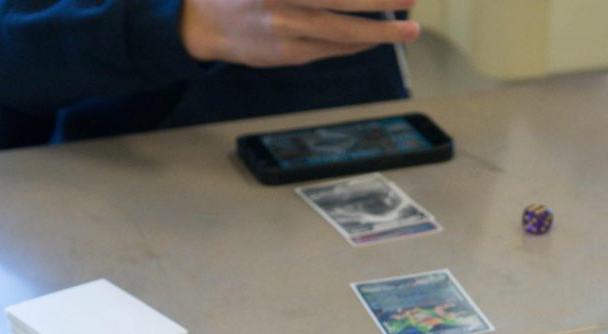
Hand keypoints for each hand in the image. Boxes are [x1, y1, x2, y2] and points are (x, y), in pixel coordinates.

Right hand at [180, 0, 419, 66]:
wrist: (198, 22)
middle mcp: (282, 2)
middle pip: (341, 0)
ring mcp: (286, 30)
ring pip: (341, 32)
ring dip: (378, 31)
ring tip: (409, 29)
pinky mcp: (287, 53)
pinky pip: (331, 49)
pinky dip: (357, 44)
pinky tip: (376, 38)